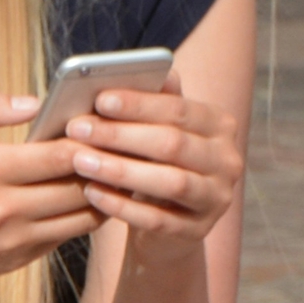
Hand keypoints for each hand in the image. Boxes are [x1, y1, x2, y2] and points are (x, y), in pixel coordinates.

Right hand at [0, 89, 100, 301]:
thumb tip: (31, 102)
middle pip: (79, 187)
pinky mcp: (13, 261)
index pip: (60, 155)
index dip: (90, 139)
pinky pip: (61, 238)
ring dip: (99, 195)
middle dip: (104, 166)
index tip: (102, 125)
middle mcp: (3, 210)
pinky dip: (77, 218)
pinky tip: (80, 198)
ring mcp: (11, 241)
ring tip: (109, 172)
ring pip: (81, 218)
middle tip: (120, 147)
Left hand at [59, 72, 241, 264]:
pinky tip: (92, 193)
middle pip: (172, 144)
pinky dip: (122, 206)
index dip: (138, 105)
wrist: (168, 226)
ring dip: (119, 170)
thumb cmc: (156, 164)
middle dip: (120, 135)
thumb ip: (156, 102)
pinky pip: (157, 220)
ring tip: (80, 160)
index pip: (179, 110)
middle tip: (77, 129)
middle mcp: (227, 161)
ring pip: (169, 182)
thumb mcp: (158, 132)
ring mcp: (216, 199)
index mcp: (220, 126)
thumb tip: (158, 70)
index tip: (99, 99)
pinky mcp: (197, 232)